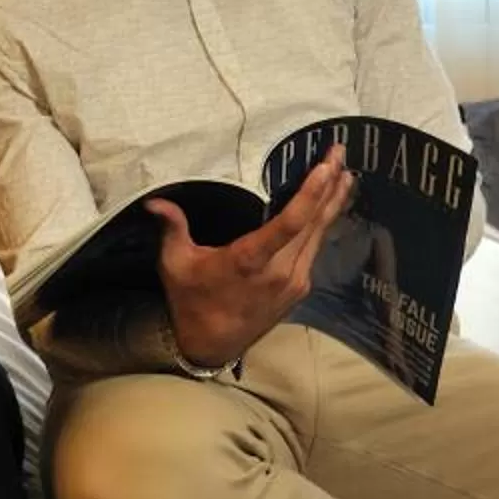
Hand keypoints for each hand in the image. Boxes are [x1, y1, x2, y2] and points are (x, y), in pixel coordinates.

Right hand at [150, 146, 354, 368]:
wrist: (211, 346)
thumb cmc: (191, 301)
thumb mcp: (175, 265)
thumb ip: (172, 228)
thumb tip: (154, 201)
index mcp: (250, 260)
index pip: (290, 222)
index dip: (311, 193)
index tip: (325, 167)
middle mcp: (280, 271)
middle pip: (313, 222)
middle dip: (329, 185)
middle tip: (339, 152)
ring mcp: (295, 281)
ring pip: (320, 235)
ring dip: (333, 202)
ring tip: (344, 172)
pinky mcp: (300, 288)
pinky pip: (316, 248)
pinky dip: (324, 223)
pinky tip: (331, 205)